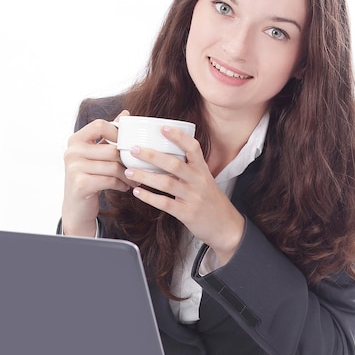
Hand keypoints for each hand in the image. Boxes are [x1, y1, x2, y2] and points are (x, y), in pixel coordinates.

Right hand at [61, 110, 135, 236]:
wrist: (76, 208)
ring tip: (134, 179)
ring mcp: (74, 168)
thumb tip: (125, 113)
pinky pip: (110, 180)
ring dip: (128, 175)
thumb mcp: (96, 154)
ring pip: (113, 166)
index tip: (127, 144)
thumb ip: (108, 134)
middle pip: (111, 149)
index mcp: (75, 140)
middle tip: (137, 168)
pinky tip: (124, 187)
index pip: (100, 125)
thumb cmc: (90, 177)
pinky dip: (121, 184)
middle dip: (127, 160)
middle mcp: (71, 152)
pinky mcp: (80, 184)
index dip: (118, 132)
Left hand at [124, 125, 244, 264]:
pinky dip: (149, 197)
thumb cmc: (210, 201)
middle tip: (135, 149)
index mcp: (202, 170)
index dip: (178, 136)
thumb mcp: (204, 180)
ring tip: (129, 171)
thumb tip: (164, 154)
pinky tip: (137, 192)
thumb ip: (188, 168)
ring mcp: (192, 197)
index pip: (193, 148)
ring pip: (166, 183)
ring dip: (145, 176)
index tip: (163, 127)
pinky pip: (165, 203)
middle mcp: (198, 181)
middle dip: (152, 156)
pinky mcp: (186, 213)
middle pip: (174, 164)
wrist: (226, 226)